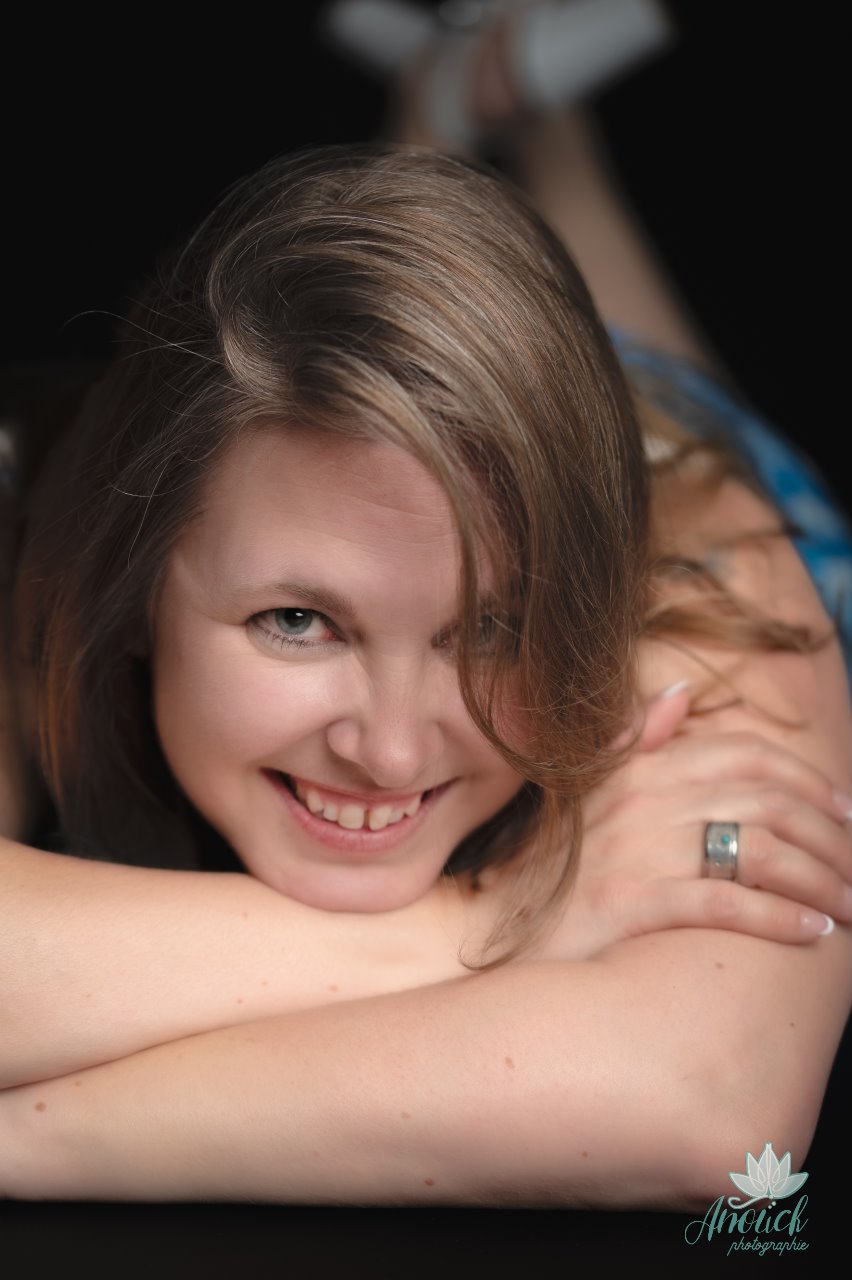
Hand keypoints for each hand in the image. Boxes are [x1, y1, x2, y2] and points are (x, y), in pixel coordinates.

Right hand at [535, 684, 851, 960]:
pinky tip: (813, 933)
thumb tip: (680, 694)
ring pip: (758, 850)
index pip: (744, 753)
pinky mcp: (632, 901)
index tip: (844, 809)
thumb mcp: (590, 795)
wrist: (496, 932)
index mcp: (640, 768)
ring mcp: (638, 849)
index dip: (805, 778)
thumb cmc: (554, 869)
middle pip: (765, 801)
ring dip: (819, 880)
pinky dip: (779, 917)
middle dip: (828, 836)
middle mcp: (644, 799)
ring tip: (850, 906)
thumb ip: (635, 741)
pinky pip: (726, 901)